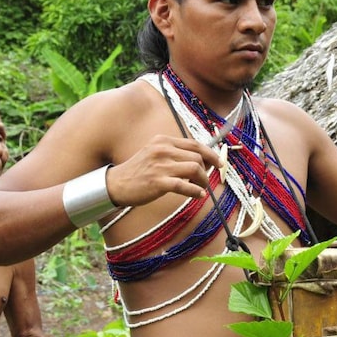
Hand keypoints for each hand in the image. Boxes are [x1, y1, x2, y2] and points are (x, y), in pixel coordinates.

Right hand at [107, 135, 222, 205]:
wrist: (116, 184)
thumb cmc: (138, 171)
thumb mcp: (155, 154)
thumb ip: (174, 153)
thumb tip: (200, 159)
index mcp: (163, 141)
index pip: (194, 144)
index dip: (211, 154)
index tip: (220, 162)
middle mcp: (162, 150)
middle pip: (197, 157)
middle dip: (206, 170)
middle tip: (204, 179)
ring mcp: (160, 166)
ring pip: (194, 169)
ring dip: (203, 180)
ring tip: (201, 187)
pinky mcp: (158, 182)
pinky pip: (184, 186)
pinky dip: (195, 191)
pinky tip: (198, 195)